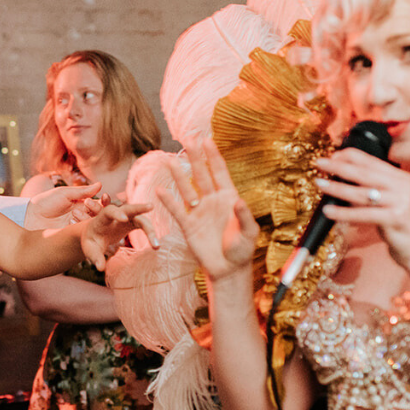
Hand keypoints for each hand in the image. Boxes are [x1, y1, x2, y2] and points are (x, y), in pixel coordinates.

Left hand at [23, 182, 101, 229]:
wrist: (30, 217)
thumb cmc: (46, 202)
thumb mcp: (64, 194)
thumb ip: (82, 191)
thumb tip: (100, 184)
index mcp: (82, 204)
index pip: (99, 203)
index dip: (104, 201)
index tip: (105, 197)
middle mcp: (82, 216)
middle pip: (98, 216)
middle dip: (97, 211)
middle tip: (88, 206)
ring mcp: (78, 227)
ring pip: (92, 225)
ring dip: (86, 219)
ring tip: (73, 214)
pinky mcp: (72, 236)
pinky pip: (83, 234)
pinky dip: (79, 228)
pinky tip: (71, 223)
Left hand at [80, 201, 153, 269]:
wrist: (94, 235)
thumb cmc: (91, 242)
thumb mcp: (89, 249)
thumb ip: (95, 257)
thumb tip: (101, 268)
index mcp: (102, 219)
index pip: (108, 211)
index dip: (115, 214)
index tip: (123, 219)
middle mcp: (116, 215)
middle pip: (128, 208)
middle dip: (139, 207)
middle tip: (151, 206)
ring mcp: (126, 217)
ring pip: (140, 218)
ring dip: (150, 229)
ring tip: (157, 246)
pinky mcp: (133, 222)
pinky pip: (144, 226)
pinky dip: (150, 234)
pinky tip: (156, 246)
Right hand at [157, 140, 257, 280]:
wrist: (227, 270)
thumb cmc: (242, 251)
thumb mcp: (249, 234)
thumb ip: (244, 217)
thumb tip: (238, 201)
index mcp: (229, 198)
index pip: (220, 173)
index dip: (213, 156)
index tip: (207, 140)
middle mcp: (212, 201)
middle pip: (202, 175)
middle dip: (196, 157)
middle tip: (188, 139)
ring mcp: (199, 212)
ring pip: (187, 189)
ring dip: (179, 175)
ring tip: (170, 160)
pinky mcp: (189, 226)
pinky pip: (177, 211)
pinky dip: (169, 201)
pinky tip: (160, 190)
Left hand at [313, 148, 409, 265]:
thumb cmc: (403, 228)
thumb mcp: (392, 202)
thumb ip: (376, 189)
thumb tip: (345, 179)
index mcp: (403, 178)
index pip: (372, 160)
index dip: (349, 156)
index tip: (331, 155)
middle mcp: (404, 185)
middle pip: (365, 172)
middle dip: (339, 166)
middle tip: (319, 162)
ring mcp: (402, 201)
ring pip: (362, 192)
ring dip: (337, 187)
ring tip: (319, 183)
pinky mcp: (397, 218)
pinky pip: (364, 214)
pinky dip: (344, 212)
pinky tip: (329, 210)